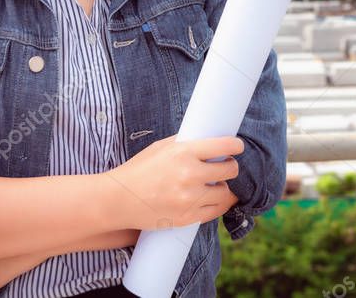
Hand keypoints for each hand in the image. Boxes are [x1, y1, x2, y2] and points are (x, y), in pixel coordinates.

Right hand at [104, 134, 243, 229]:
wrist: (119, 199)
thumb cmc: (139, 169)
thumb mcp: (161, 147)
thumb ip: (186, 143)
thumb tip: (209, 138)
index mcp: (183, 152)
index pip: (223, 146)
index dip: (235, 146)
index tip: (237, 147)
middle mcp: (189, 175)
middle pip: (230, 170)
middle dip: (230, 167)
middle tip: (225, 166)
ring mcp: (189, 198)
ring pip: (225, 193)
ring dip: (223, 188)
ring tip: (215, 184)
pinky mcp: (187, 218)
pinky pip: (215, 211)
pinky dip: (218, 204)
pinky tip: (213, 198)